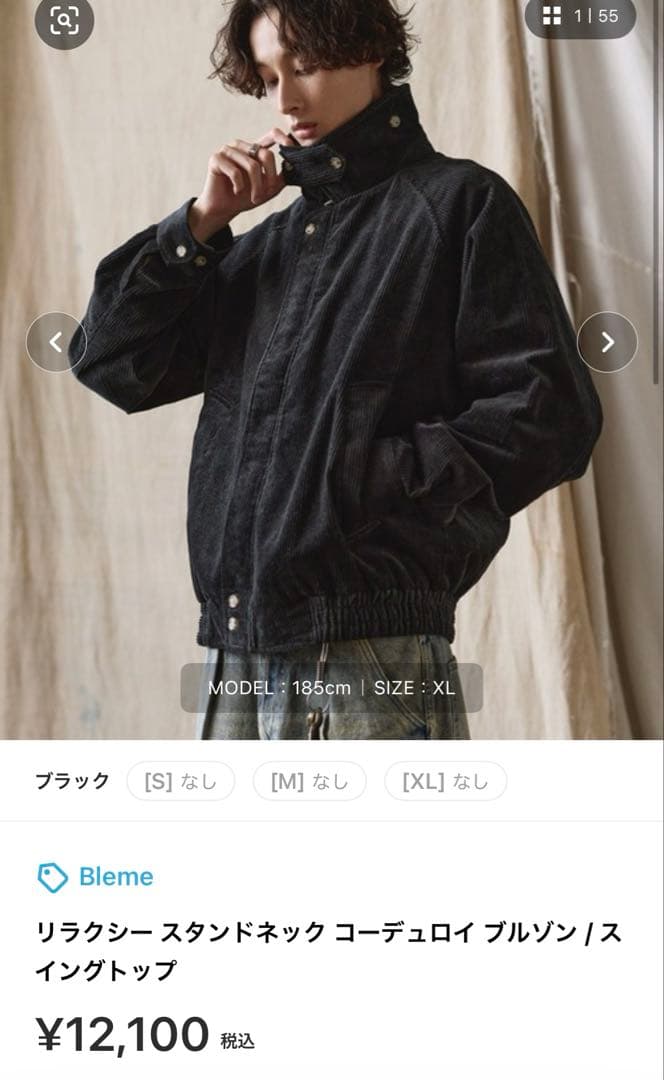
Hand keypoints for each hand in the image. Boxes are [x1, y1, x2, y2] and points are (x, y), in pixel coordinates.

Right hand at [188, 128, 296, 242]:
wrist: (222, 209)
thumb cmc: (244, 197)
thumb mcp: (267, 189)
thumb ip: (280, 178)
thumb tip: (293, 167)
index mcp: (253, 149)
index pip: (271, 135)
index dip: (283, 139)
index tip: (291, 148)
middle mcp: (240, 146)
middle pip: (265, 154)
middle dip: (269, 178)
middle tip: (266, 194)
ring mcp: (227, 150)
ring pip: (252, 166)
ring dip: (256, 187)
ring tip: (254, 199)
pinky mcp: (216, 159)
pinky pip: (235, 172)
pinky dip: (239, 186)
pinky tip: (236, 191)